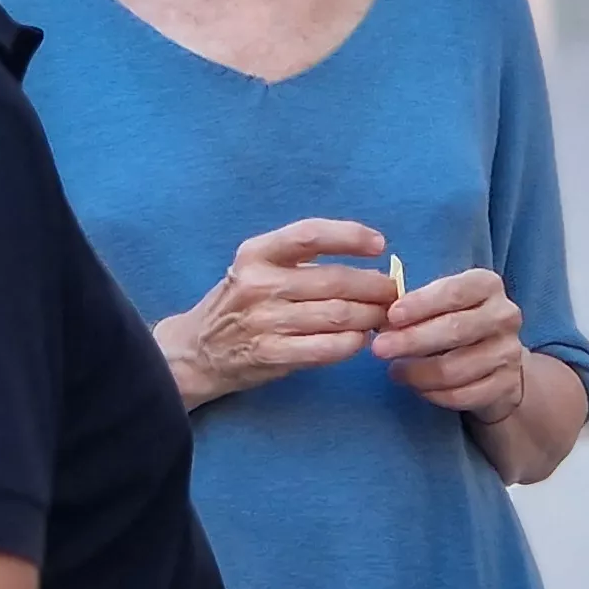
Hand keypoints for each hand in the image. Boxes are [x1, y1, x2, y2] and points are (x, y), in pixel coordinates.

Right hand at [158, 220, 396, 406]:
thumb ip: (302, 265)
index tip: (379, 244)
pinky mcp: (270, 354)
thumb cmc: (238, 305)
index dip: (350, 236)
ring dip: (370, 317)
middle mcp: (259, 284)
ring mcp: (264, 321)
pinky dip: (351, 344)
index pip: (310, 234)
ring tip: (382, 318)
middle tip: (393, 294)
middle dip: (375, 287)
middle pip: (335, 280)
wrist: (196, 350)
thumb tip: (369, 266)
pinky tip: (360, 340)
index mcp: (256, 254)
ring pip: (338, 316)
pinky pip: (326, 348)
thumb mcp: (256, 269)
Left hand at [376, 267, 530, 425]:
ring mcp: (508, 352)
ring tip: (395, 370)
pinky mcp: (506, 385)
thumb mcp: (440, 302)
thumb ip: (416, 305)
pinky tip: (417, 387)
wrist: (495, 358)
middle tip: (379, 348)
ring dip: (418, 373)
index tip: (391, 316)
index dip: (421, 304)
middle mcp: (504, 315)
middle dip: (412, 340)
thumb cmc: (456, 320)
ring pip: (455, 369)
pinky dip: (433, 394)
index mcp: (487, 285)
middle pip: (455, 330)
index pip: (454, 291)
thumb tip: (382, 319)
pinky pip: (462, 395)